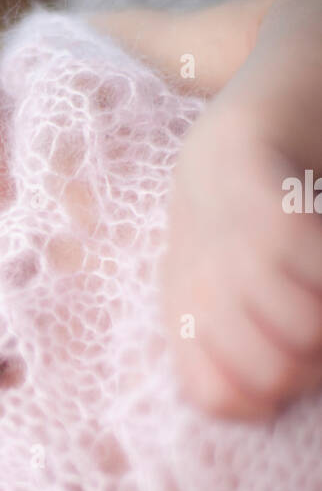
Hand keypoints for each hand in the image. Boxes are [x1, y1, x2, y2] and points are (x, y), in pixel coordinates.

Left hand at [161, 102, 321, 419]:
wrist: (271, 93)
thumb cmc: (272, 194)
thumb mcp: (245, 275)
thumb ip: (253, 336)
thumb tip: (276, 388)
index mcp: (186, 304)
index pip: (218, 397)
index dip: (278, 393)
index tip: (304, 356)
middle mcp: (194, 273)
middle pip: (272, 372)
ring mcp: (218, 229)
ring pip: (300, 325)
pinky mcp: (250, 178)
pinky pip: (300, 255)